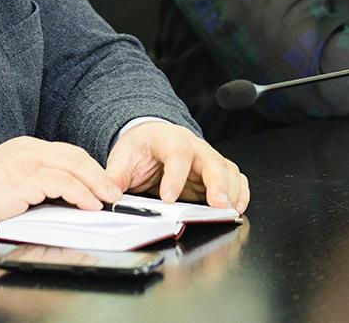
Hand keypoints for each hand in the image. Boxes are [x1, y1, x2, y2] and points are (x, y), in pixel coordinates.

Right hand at [0, 136, 120, 231]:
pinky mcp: (26, 179)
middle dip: (98, 174)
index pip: (67, 152)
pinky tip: (89, 204)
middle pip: (76, 156)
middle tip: (113, 190)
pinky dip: (81, 193)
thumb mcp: (13, 180)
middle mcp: (30, 150)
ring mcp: (28, 162)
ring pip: (74, 167)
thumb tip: (63, 195)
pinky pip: (63, 184)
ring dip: (96, 184)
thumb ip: (37, 181)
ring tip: (107, 198)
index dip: (89, 167)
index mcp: (27, 148)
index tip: (101, 182)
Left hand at [105, 121, 248, 212]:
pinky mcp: (217, 172)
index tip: (169, 198)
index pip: (176, 153)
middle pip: (211, 160)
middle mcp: (193, 146)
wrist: (151, 139)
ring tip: (229, 210)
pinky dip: (239, 193)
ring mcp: (207, 158)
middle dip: (217, 183)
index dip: (175, 176)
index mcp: (168, 139)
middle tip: (218, 204)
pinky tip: (236, 207)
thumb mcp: (122, 157)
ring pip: (227, 170)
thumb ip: (115, 176)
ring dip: (231, 191)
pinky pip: (235, 179)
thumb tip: (109, 194)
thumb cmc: (141, 147)